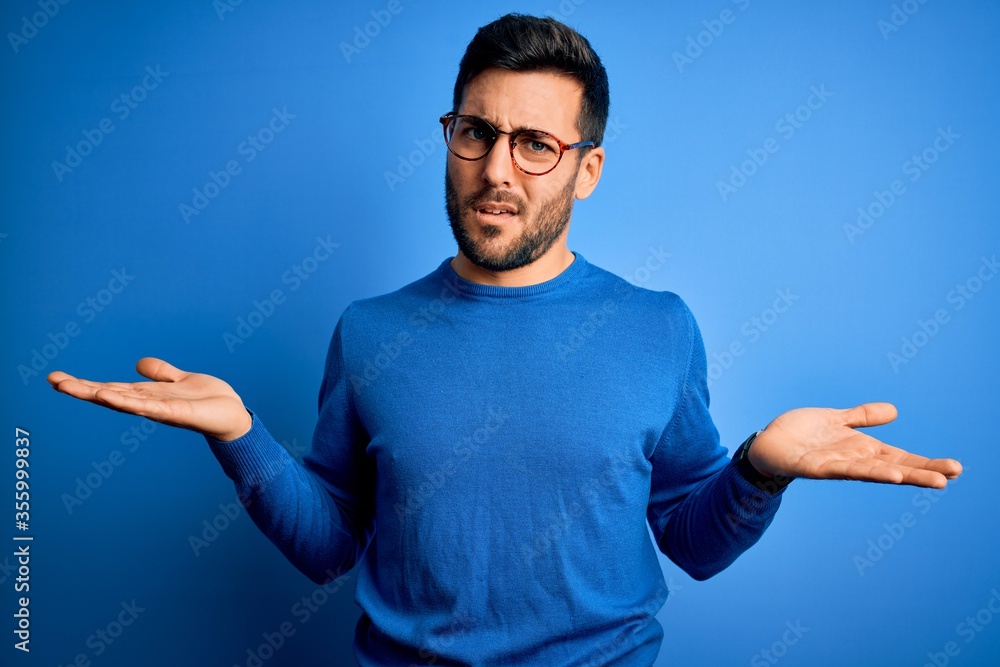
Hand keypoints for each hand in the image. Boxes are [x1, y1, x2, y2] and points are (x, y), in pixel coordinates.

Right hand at [47, 357, 252, 441]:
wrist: (233, 414)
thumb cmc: (208, 400)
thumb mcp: (179, 379)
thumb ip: (160, 373)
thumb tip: (139, 363)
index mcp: (146, 395)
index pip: (109, 388)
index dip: (84, 384)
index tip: (56, 378)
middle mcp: (148, 404)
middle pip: (109, 396)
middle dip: (81, 389)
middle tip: (53, 381)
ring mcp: (160, 410)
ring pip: (124, 402)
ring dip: (99, 395)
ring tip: (74, 388)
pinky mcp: (176, 412)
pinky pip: (150, 407)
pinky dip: (130, 403)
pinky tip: (111, 397)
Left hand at [748, 402, 961, 488]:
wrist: (767, 442)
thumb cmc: (801, 434)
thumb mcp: (836, 419)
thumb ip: (862, 417)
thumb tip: (894, 412)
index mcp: (861, 450)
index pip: (901, 457)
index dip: (926, 463)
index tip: (955, 468)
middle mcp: (853, 461)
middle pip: (894, 467)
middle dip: (922, 472)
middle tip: (952, 476)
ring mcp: (835, 466)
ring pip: (872, 471)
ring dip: (898, 474)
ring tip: (927, 479)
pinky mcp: (814, 467)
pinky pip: (841, 470)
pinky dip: (862, 470)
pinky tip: (884, 472)